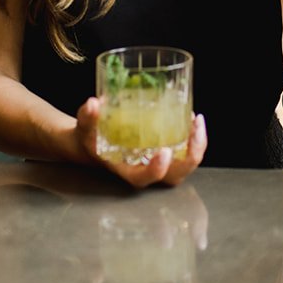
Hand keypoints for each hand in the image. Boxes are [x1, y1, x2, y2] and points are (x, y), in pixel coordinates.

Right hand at [72, 96, 207, 187]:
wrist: (94, 141)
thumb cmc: (91, 138)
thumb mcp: (85, 127)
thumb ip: (88, 117)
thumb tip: (93, 104)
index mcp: (125, 170)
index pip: (143, 178)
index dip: (156, 169)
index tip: (164, 151)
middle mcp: (145, 170)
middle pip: (173, 176)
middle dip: (190, 157)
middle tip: (194, 130)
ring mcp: (157, 162)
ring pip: (184, 165)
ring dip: (196, 146)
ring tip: (197, 122)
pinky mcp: (165, 151)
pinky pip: (185, 151)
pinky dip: (193, 138)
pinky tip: (193, 118)